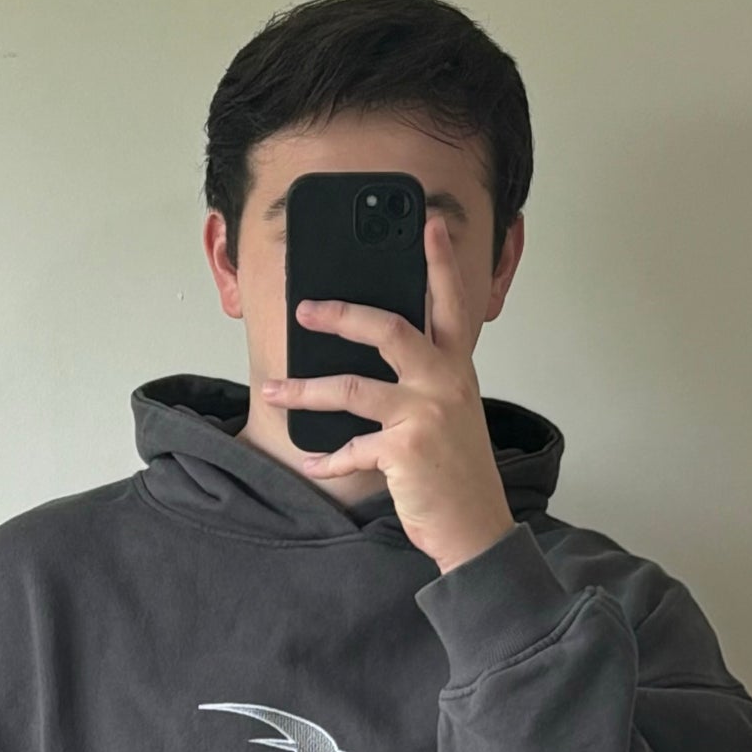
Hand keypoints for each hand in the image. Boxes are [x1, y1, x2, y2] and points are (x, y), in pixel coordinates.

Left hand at [260, 211, 514, 578]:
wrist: (476, 527)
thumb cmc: (458, 472)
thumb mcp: (452, 413)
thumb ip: (426, 380)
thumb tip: (374, 361)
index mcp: (456, 369)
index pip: (450, 303)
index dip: (440, 261)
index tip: (429, 224)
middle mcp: (444, 383)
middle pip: (388, 328)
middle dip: (341, 315)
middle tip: (306, 309)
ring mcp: (425, 414)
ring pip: (352, 387)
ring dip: (306, 389)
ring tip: (275, 389)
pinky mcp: (404, 450)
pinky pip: (350, 447)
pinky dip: (325, 459)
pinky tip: (309, 462)